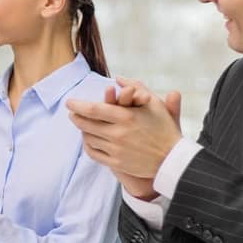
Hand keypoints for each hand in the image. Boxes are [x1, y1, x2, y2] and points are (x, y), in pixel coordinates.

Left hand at [67, 77, 183, 180]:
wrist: (173, 158)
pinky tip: (89, 139)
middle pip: (86, 124)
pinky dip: (88, 145)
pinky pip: (94, 153)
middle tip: (72, 113)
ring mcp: (116, 150)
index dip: (78, 105)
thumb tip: (118, 78)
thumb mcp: (153, 103)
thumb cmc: (164, 127)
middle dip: (76, 117)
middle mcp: (118, 134)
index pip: (93, 109)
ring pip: (89, 138)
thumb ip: (135, 86)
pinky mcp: (116, 163)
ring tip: (81, 124)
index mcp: (126, 117)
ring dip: (83, 130)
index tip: (69, 103)